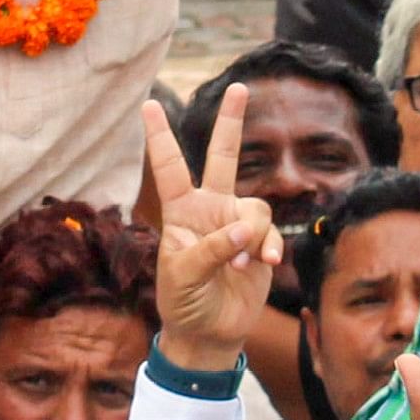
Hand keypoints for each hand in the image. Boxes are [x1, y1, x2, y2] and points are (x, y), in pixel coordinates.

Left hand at [144, 90, 283, 377]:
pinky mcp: (259, 244)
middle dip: (231, 123)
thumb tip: (244, 229)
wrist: (208, 332)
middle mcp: (210, 209)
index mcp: (180, 212)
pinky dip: (267, 248)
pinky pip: (270, 233)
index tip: (149, 105)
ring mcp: (236, 224)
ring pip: (255, 208)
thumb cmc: (183, 301)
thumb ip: (212, 248)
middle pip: (223, 157)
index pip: (170, 167)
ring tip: (240, 268)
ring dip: (252, 237)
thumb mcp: (183, 275)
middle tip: (239, 87)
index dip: (160, 137)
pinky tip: (263, 265)